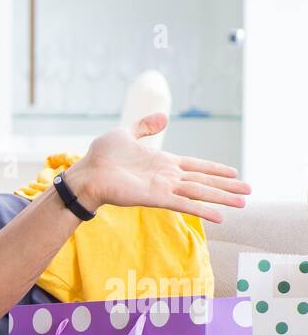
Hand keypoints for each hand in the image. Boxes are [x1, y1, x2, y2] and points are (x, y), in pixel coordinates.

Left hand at [68, 113, 249, 224]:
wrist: (86, 174)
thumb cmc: (102, 157)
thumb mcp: (126, 134)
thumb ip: (146, 127)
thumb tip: (164, 117)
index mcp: (163, 163)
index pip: (195, 166)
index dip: (215, 169)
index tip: (234, 172)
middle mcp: (167, 177)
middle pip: (204, 181)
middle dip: (226, 186)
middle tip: (248, 191)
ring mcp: (163, 188)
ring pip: (200, 193)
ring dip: (222, 198)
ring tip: (243, 203)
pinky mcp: (155, 198)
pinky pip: (184, 204)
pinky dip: (202, 209)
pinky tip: (220, 216)